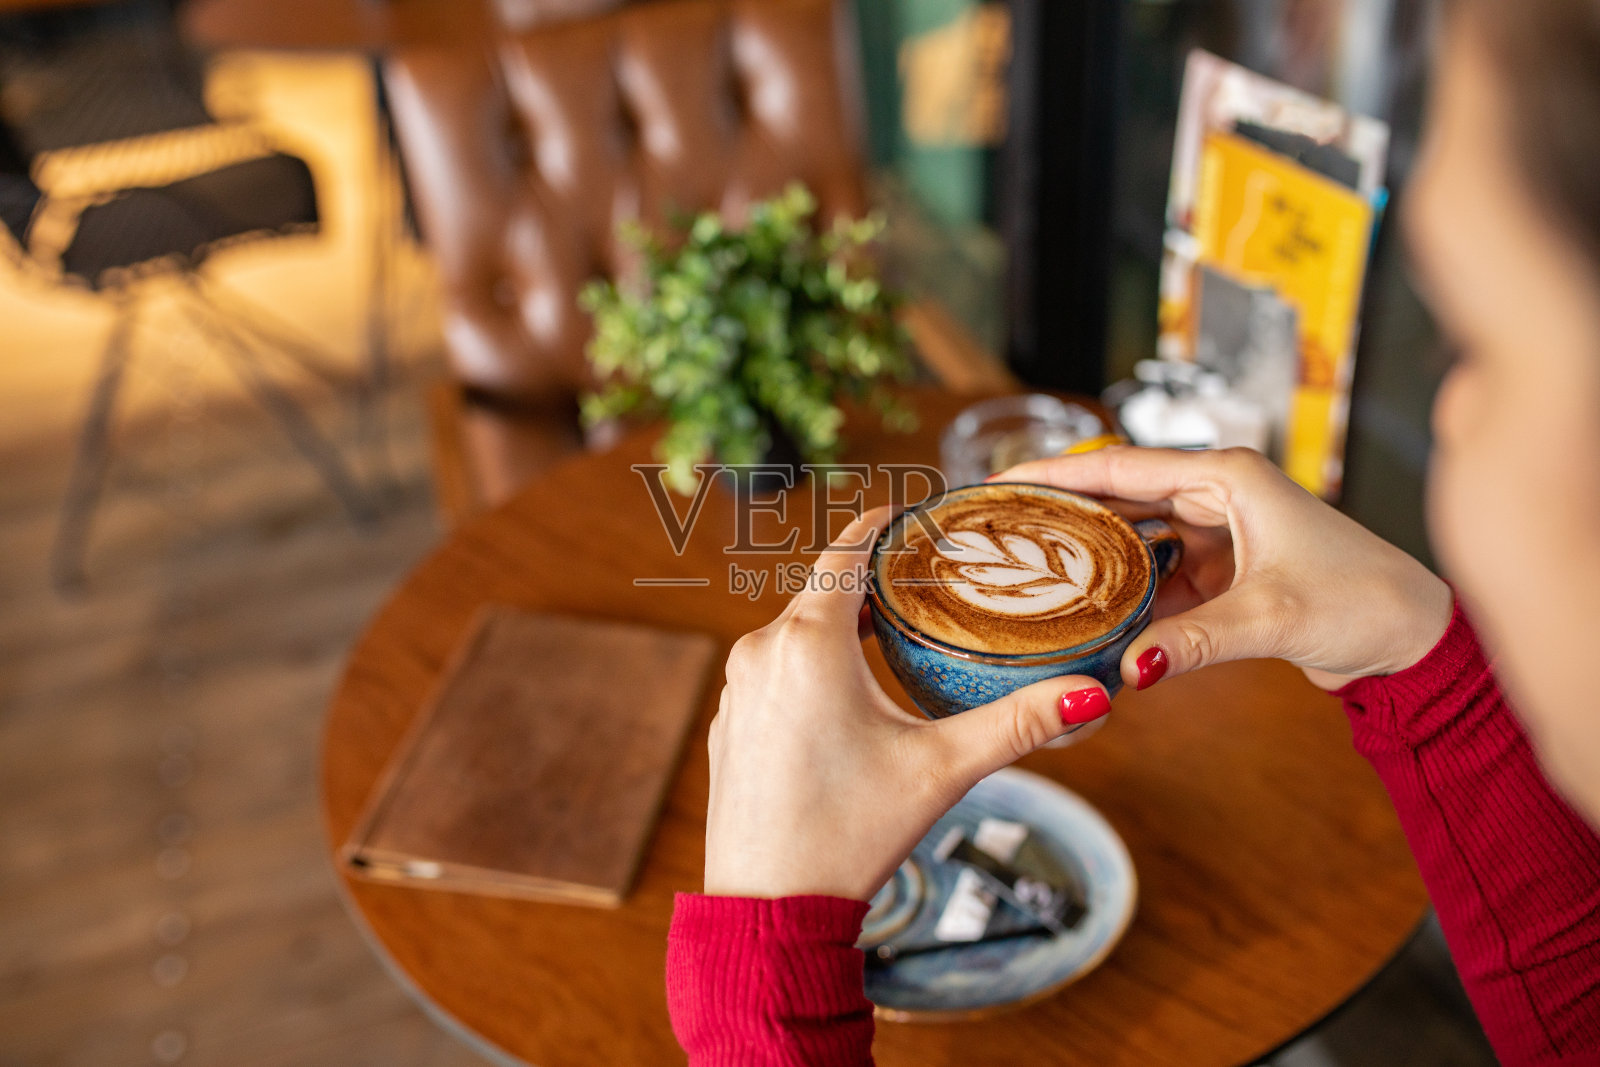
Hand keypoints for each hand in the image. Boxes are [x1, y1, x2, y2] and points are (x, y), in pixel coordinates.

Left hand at [703, 507, 1107, 900]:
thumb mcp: (943, 769)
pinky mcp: (728, 724)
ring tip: (894, 631)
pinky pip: (773, 672)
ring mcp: (737, 689)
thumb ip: (1019, 723)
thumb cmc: (848, 833)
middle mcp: (761, 650)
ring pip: (796, 633)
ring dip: (840, 627)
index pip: (846, 552)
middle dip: (872, 583)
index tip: (911, 513)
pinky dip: (810, 667)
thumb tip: (1094, 695)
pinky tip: (846, 696)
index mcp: (809, 641)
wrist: (767, 909)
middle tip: (927, 579)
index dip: (882, 526)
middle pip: (823, 592)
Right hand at [996, 447, 1452, 690]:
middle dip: (1061, 516)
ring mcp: (1218, 533)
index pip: (1120, 466)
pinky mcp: (1223, 571)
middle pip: (1118, 499)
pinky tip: (1088, 614)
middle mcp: (1217, 494)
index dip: (1054, 474)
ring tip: (1028, 574)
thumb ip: (1194, 642)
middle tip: (998, 535)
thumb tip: (1127, 671)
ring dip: (1090, 559)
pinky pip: (1157, 577)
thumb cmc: (1364, 600)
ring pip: (1134, 540)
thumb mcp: (1271, 617)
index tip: (999, 485)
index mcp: (1227, 477)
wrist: (1414, 638)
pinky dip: (1125, 595)